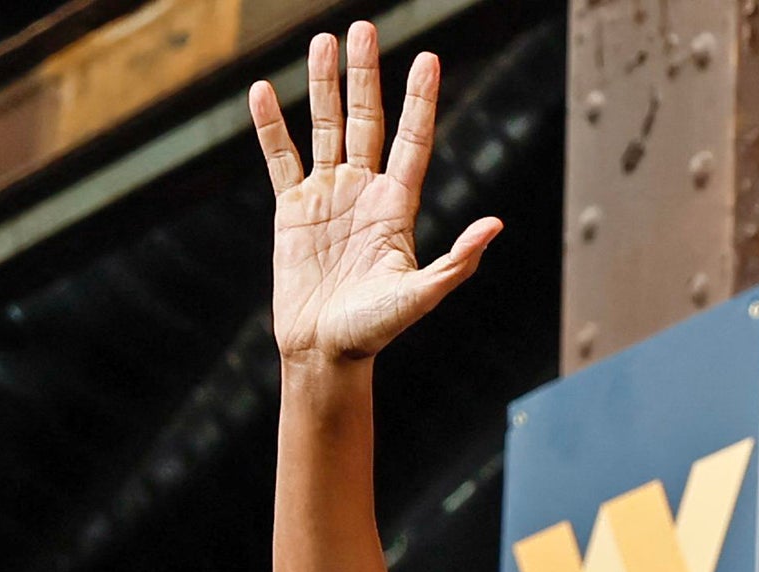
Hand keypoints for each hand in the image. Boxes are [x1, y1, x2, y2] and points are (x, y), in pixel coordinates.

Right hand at [251, 25, 501, 366]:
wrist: (326, 351)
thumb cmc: (376, 330)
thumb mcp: (421, 296)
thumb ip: (457, 261)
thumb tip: (495, 225)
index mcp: (398, 207)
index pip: (412, 140)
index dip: (419, 100)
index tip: (428, 59)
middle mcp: (365, 193)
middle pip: (367, 120)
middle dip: (366, 74)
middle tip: (363, 27)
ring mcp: (328, 196)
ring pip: (325, 127)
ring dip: (323, 85)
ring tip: (322, 41)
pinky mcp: (292, 209)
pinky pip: (280, 158)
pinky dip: (270, 126)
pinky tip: (263, 90)